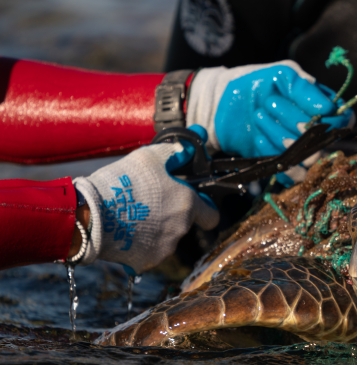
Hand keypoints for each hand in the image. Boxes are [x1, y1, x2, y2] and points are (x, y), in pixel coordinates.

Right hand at [73, 126, 219, 273]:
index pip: (211, 216)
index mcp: (187, 205)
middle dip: (171, 215)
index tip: (193, 204)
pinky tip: (123, 232)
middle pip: (184, 224)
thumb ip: (176, 153)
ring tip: (131, 215)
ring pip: (166, 239)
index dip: (204, 209)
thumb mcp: (150, 156)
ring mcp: (164, 249)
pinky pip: (147, 252)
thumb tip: (190, 149)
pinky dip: (138, 245)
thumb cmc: (123, 181)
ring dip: (154, 229)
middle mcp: (181, 229)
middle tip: (148, 202)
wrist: (90, 214)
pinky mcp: (146, 262)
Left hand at [186, 60, 352, 158]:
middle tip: (269, 103)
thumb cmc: (259, 83)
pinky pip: (287, 171)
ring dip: (280, 138)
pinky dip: (271, 154)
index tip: (307, 114)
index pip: (344, 121)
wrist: (226, 102)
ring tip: (259, 116)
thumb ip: (305, 89)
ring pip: (305, 159)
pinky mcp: (283, 164)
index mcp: (325, 106)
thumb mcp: (283, 76)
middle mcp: (317, 131)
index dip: (329, 122)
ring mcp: (300, 150)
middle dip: (293, 123)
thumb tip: (329, 108)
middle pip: (321, 141)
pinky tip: (258, 137)